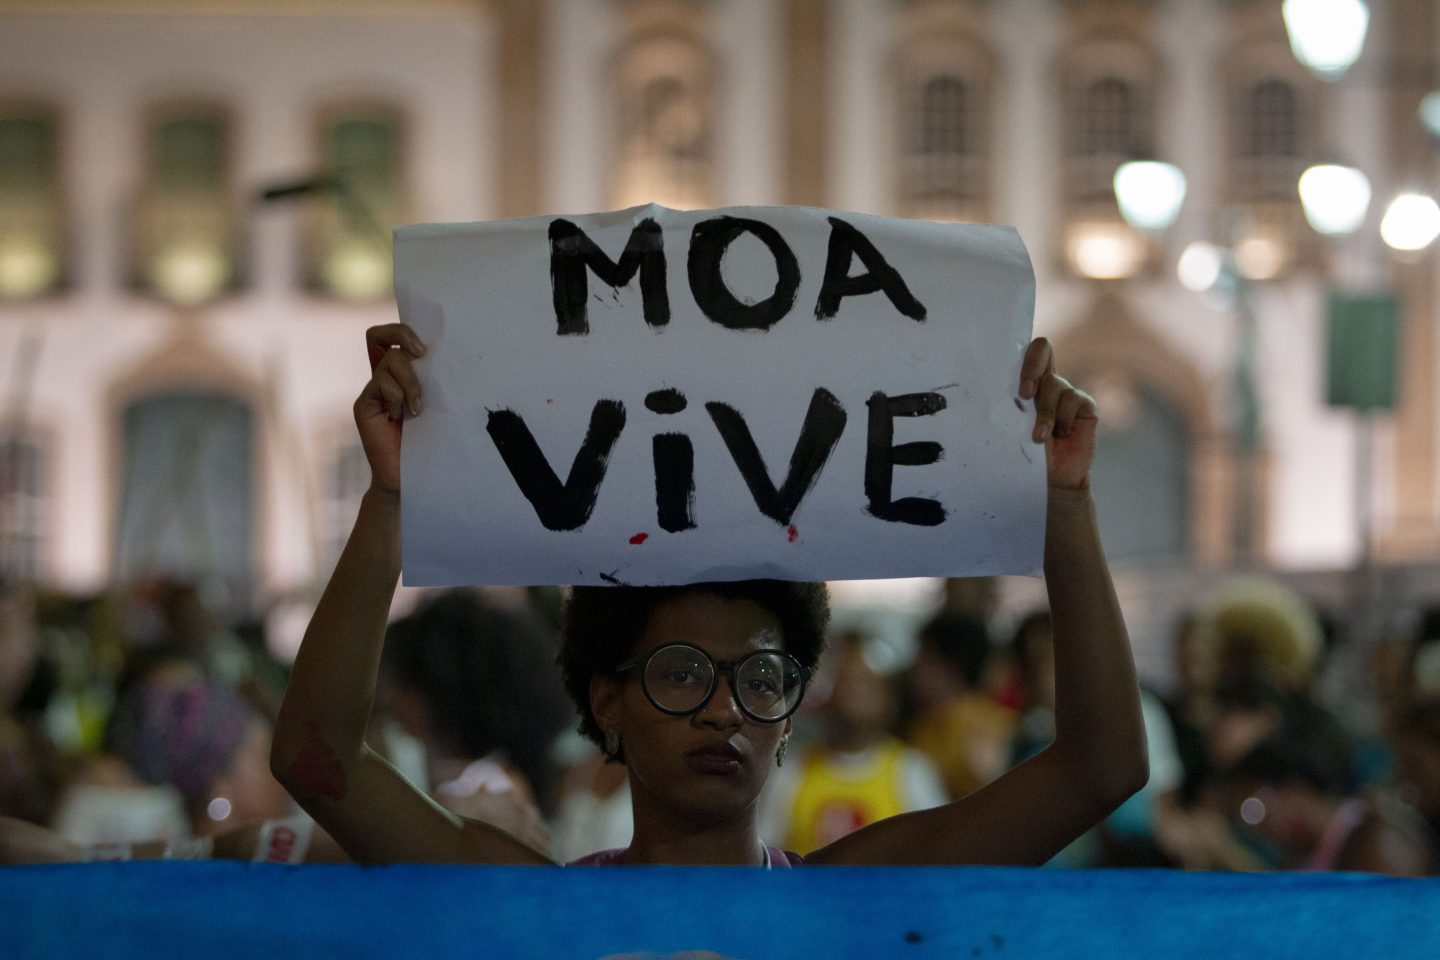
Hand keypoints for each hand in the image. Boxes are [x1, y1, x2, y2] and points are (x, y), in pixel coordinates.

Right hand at [355, 323, 426, 493]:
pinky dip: (398, 396)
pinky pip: (381, 384)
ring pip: (390, 363)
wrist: (408, 476)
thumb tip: (441, 356)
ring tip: (417, 407)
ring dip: (410, 381)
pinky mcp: (363, 405)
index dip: (402, 331)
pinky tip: (404, 417)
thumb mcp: (434, 404)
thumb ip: (430, 380)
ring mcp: (371, 392)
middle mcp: (382, 378)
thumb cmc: (427, 441)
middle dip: (406, 340)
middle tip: (422, 355)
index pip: (390, 337)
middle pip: (383, 337)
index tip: (424, 347)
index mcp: (400, 374)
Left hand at [1018, 337, 1096, 491]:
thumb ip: (1008, 407)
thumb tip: (986, 393)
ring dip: (1045, 414)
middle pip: (1042, 348)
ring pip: (1054, 384)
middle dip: (1030, 370)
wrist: (1052, 479)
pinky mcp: (1084, 405)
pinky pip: (1072, 399)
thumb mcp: (1012, 428)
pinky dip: (1062, 419)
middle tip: (1024, 396)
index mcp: (1027, 382)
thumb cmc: (1026, 453)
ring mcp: (1067, 392)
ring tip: (1039, 438)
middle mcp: (1048, 381)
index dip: (1021, 354)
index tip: (1012, 379)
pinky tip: (1061, 435)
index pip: (1024, 350)